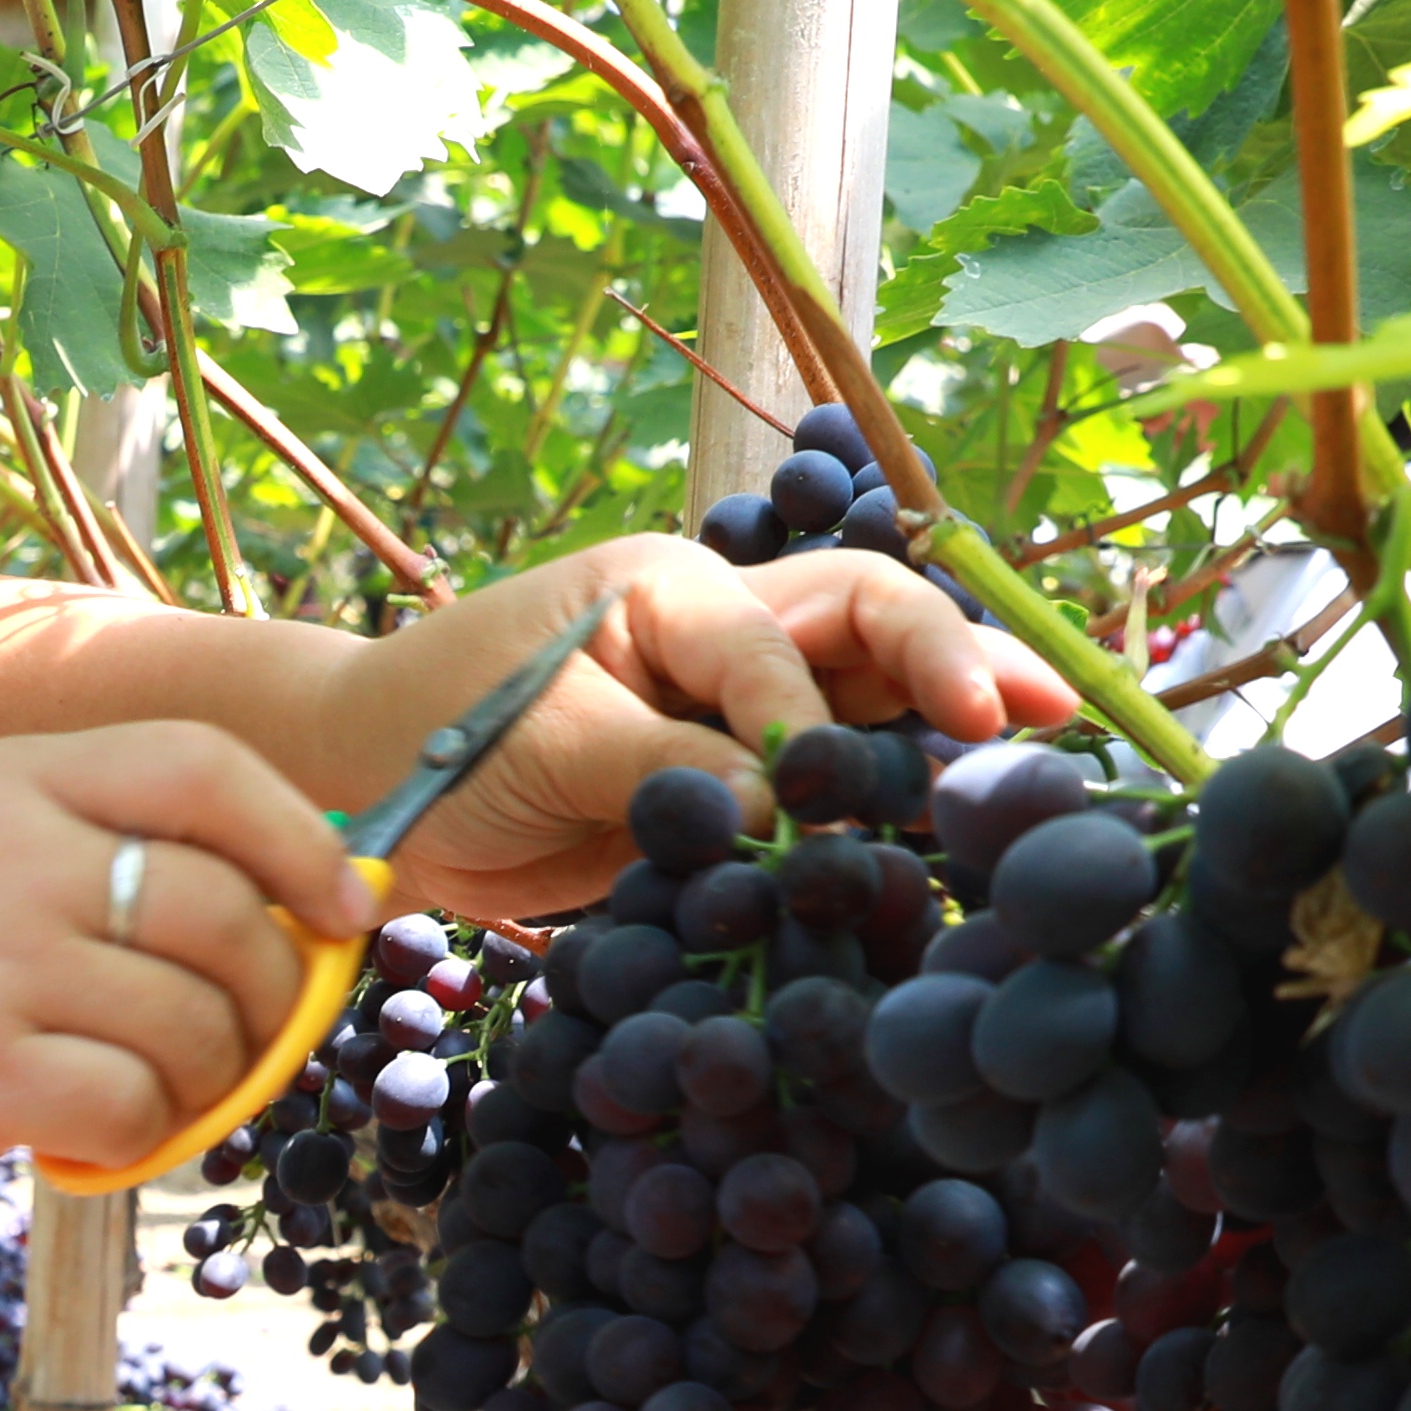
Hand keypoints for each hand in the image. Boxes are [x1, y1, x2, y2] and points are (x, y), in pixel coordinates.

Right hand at [0, 720, 369, 1191]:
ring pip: (194, 1027)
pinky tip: (79, 1139)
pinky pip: (132, 1112)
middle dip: (267, 996)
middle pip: (228, 916)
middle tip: (234, 1039)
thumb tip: (291, 899)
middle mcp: (10, 852)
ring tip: (133, 1092)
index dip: (306, 840)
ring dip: (198, 1082)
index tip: (347, 906)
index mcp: (15, 775)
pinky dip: (135, 1141)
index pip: (206, 770)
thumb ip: (95, 840)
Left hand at [343, 538, 1082, 918]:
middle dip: (955, 662)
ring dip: (950, 719)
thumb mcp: (537, 743)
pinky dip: (894, 792)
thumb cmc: (434, 734)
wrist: (363, 786)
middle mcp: (721, 632)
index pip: (784, 637)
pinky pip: (832, 774)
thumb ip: (658, 767)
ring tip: (1046, 752)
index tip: (829, 795)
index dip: (818, 719)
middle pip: (870, 623)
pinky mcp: (729, 778)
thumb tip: (778, 811)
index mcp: (672, 591)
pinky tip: (957, 818)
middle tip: (1039, 717)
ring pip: (872, 691)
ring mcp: (732, 703)